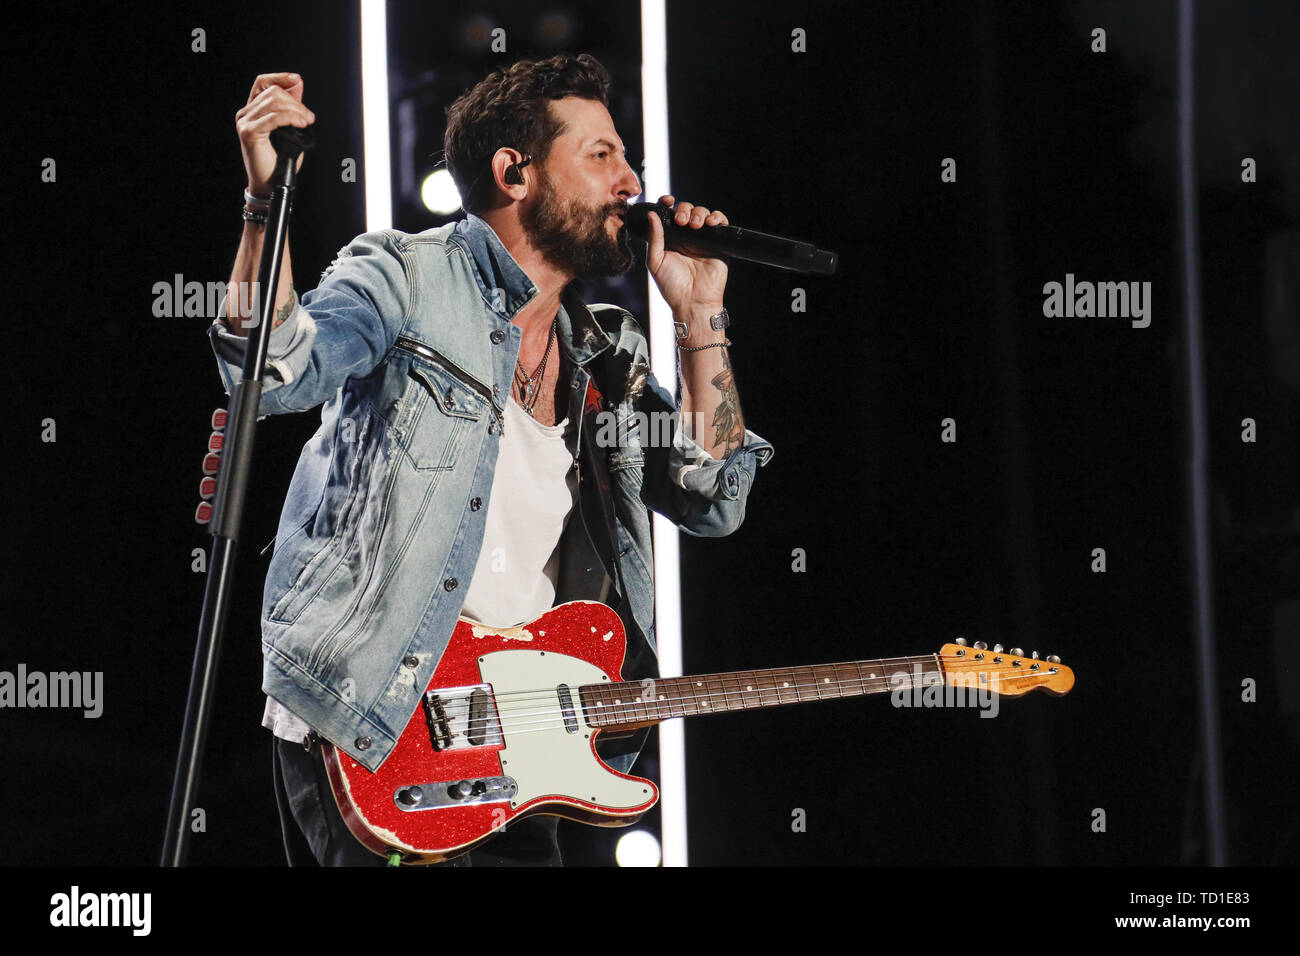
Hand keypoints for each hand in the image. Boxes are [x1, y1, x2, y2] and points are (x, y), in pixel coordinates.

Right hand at [236, 72, 314, 195]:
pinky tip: (301, 123)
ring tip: (307, 121)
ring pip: (273, 102)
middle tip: (309, 117)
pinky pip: (273, 117)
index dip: (280, 77)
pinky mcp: (248, 132)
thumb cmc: (280, 160)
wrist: (272, 184)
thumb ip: (292, 107)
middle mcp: (245, 113)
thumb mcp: (290, 129)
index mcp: (253, 109)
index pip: (262, 82)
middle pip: (273, 92)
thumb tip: (297, 83)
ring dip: (296, 110)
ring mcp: (245, 122)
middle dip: (295, 102)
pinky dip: (290, 118)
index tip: (297, 80)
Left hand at [642, 194, 728, 320]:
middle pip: (687, 210)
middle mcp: (687, 237)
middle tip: (682, 222)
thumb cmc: (672, 286)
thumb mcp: (655, 261)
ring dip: (699, 213)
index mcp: (670, 239)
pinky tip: (711, 223)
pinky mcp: (718, 244)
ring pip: (703, 213)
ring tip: (695, 225)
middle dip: (684, 210)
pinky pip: (721, 223)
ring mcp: (703, 240)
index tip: (667, 201)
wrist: (693, 302)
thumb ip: (654, 238)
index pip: (670, 214)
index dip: (668, 204)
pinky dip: (717, 217)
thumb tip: (651, 214)